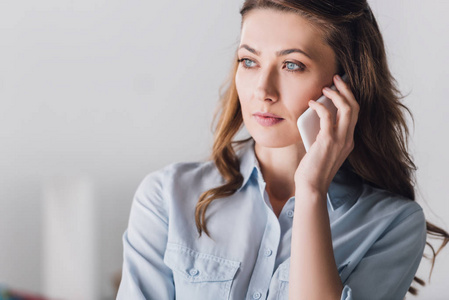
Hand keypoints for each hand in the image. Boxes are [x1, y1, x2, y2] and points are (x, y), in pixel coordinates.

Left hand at [294, 74, 359, 194]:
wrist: (311, 186)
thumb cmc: (313, 169)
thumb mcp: (322, 149)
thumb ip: (324, 134)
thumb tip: (316, 115)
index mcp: (348, 141)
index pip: (355, 114)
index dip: (350, 98)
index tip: (341, 86)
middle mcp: (348, 139)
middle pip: (355, 107)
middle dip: (347, 90)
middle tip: (337, 79)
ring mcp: (341, 140)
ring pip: (347, 109)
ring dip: (337, 94)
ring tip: (326, 87)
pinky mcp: (328, 141)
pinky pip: (327, 116)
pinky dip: (320, 106)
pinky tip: (312, 103)